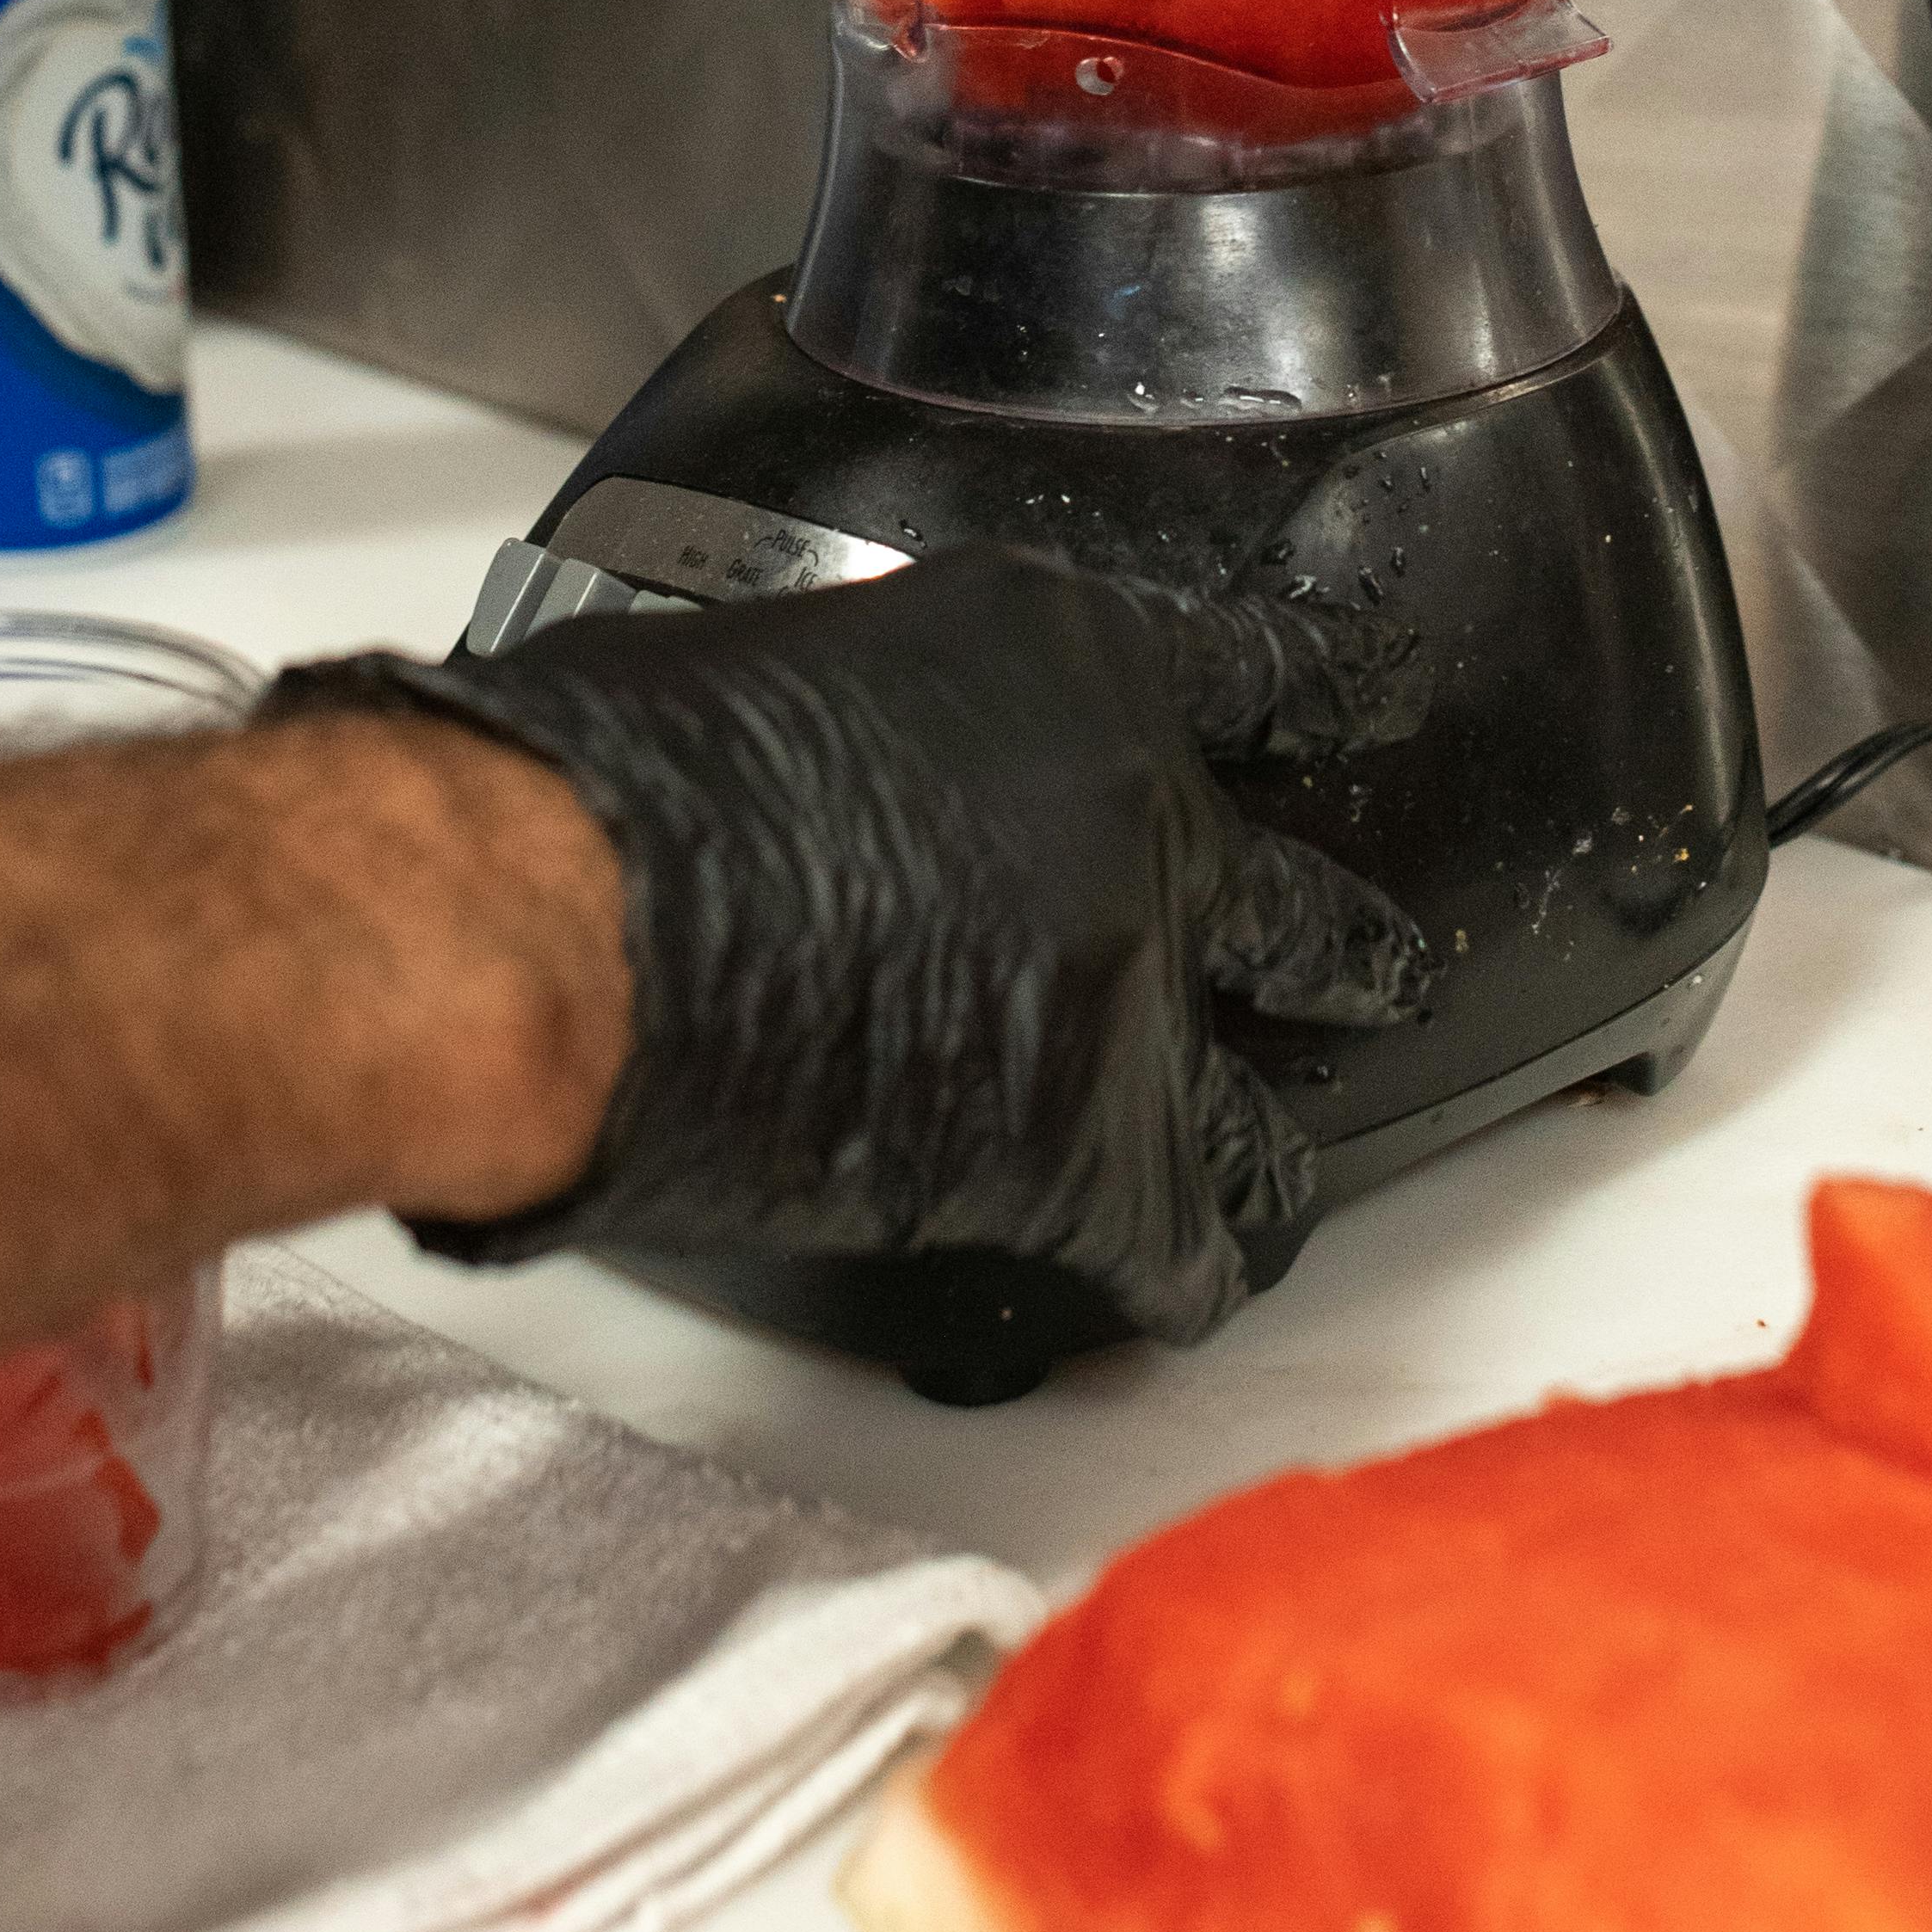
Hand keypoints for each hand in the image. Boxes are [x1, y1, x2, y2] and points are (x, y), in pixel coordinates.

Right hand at [259, 548, 1430, 1344]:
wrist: (561, 907)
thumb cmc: (608, 770)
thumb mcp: (796, 657)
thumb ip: (897, 712)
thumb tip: (867, 769)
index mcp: (1062, 651)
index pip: (1258, 666)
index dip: (1321, 698)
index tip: (1362, 705)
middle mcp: (1137, 803)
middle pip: (1298, 895)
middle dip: (1339, 950)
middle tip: (1370, 971)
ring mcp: (1134, 982)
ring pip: (1270, 1099)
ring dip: (1274, 1139)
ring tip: (1282, 1169)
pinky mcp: (1090, 1149)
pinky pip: (1191, 1238)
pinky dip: (1185, 1265)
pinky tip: (1177, 1279)